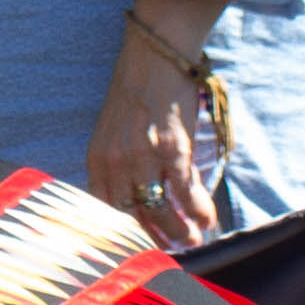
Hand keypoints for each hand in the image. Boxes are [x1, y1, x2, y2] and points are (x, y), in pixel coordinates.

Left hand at [91, 22, 223, 251]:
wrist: (155, 54)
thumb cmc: (138, 91)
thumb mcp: (116, 131)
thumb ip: (121, 166)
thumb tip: (142, 201)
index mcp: (97, 158)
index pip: (103, 211)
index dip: (123, 235)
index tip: (139, 251)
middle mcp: (114, 162)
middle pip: (130, 218)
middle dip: (152, 240)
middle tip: (171, 251)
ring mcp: (142, 158)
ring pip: (158, 212)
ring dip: (178, 232)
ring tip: (194, 239)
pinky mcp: (171, 150)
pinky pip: (185, 193)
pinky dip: (198, 211)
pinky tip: (207, 219)